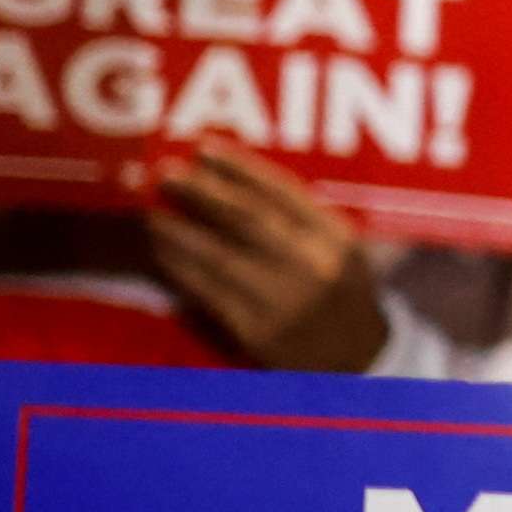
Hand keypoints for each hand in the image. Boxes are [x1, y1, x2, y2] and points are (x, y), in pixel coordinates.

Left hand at [149, 140, 387, 371]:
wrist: (359, 363)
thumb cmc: (340, 293)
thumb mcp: (338, 249)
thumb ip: (299, 219)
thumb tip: (229, 181)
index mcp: (336, 238)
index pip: (282, 191)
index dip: (239, 167)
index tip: (203, 148)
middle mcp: (312, 266)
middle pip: (245, 219)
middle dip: (200, 193)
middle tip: (165, 173)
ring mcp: (283, 301)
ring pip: (219, 256)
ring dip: (179, 230)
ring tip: (152, 211)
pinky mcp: (257, 332)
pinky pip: (209, 293)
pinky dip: (181, 269)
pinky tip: (163, 252)